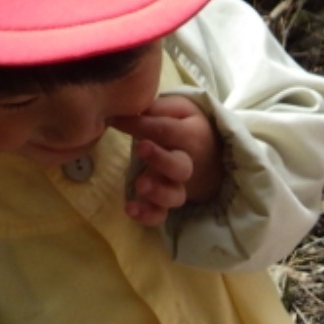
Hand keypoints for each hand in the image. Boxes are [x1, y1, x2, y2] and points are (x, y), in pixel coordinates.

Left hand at [111, 96, 224, 226]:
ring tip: (140, 185)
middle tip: (141, 148)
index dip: (139, 124)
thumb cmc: (185, 127)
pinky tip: (131, 209)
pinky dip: (148, 216)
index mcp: (191, 137)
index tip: (115, 119)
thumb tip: (132, 108)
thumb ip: (158, 109)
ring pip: (174, 196)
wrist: (208, 155)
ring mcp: (177, 187)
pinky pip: (161, 216)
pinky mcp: (165, 203)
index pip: (165, 130)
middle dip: (161, 159)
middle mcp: (187, 164)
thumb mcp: (178, 110)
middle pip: (180, 167)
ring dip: (157, 192)